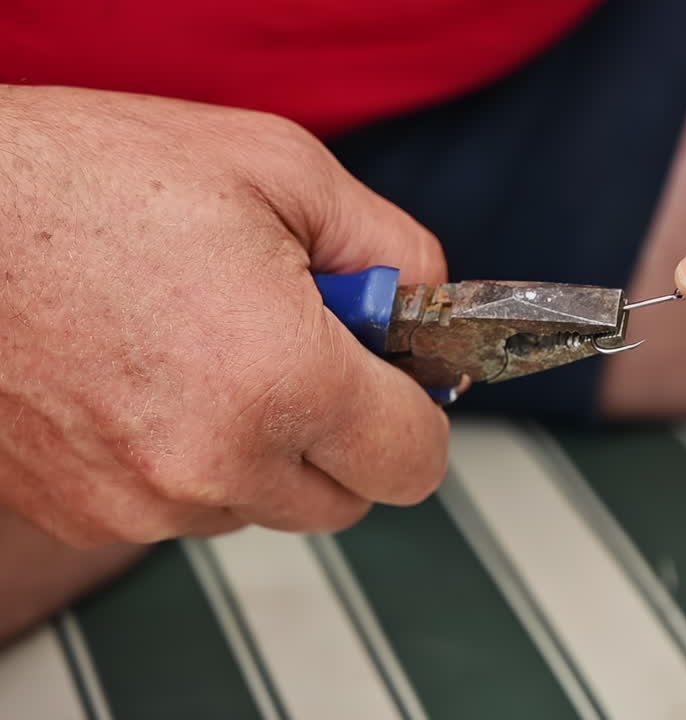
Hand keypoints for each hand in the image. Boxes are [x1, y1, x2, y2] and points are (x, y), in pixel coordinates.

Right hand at [0, 85, 447, 545]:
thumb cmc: (87, 178)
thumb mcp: (282, 170)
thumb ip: (393, 249)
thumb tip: (428, 304)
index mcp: (280, 382)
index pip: (414, 462)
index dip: (415, 412)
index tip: (394, 376)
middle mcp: (213, 463)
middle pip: (346, 497)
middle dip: (344, 430)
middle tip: (301, 346)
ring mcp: (140, 501)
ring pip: (263, 504)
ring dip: (263, 446)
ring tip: (207, 347)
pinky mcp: (85, 512)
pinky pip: (184, 507)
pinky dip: (191, 456)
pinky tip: (153, 377)